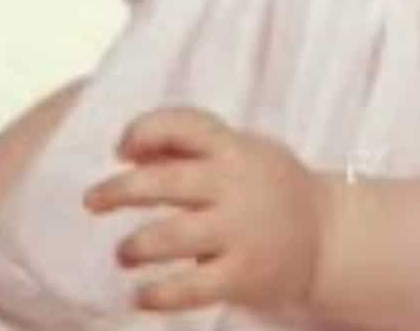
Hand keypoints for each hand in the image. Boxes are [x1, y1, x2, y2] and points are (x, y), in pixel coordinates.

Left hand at [84, 108, 330, 314]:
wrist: (327, 236)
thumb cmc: (268, 187)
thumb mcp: (239, 154)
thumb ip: (191, 148)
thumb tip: (129, 149)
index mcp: (233, 148)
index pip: (185, 124)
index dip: (146, 129)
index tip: (121, 148)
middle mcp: (235, 184)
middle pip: (168, 180)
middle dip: (122, 189)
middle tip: (92, 200)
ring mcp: (240, 230)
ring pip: (174, 235)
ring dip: (138, 244)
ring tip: (123, 253)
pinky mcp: (243, 274)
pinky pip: (192, 288)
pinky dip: (160, 294)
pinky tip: (142, 295)